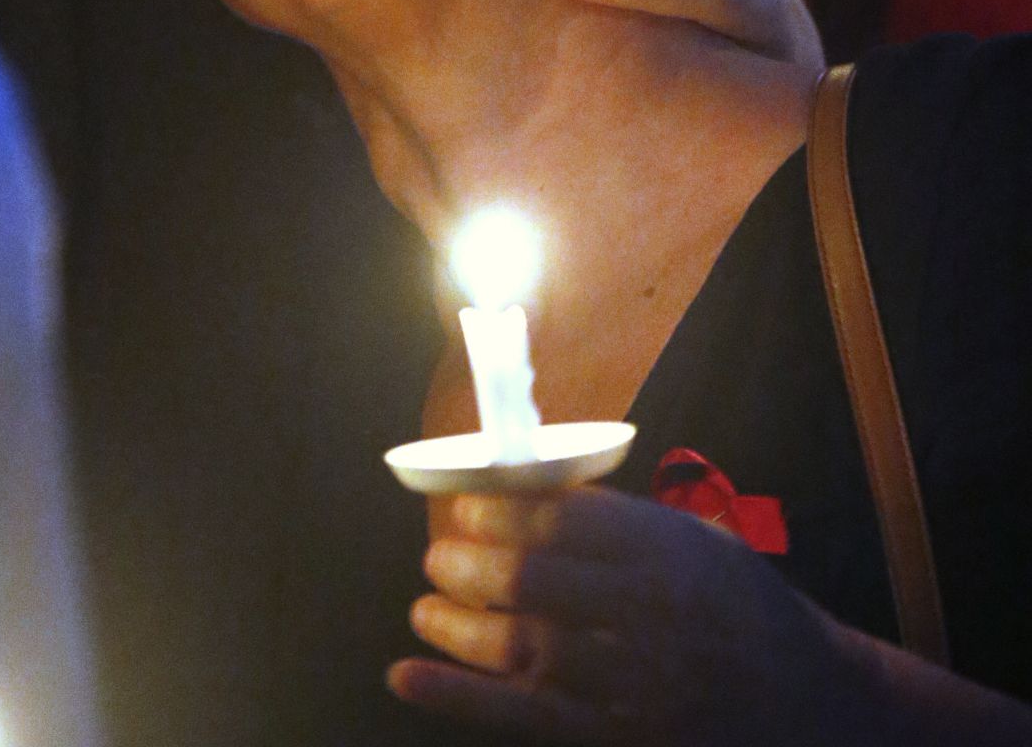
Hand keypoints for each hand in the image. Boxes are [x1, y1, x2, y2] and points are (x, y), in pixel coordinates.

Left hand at [390, 486, 869, 744]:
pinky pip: (522, 714)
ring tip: (423, 603)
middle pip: (538, 584)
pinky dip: (456, 696)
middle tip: (438, 551)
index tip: (465, 504)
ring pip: (523, 649)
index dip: (505, 511)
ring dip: (458, 626)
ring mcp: (631, 683)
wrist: (805, 704)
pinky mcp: (614, 735)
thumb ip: (621, 522)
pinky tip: (406, 677)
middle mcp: (649, 615)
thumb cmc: (739, 607)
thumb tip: (522, 490)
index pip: (568, 522)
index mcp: (669, 553)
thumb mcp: (696, 542)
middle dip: (474, 564)